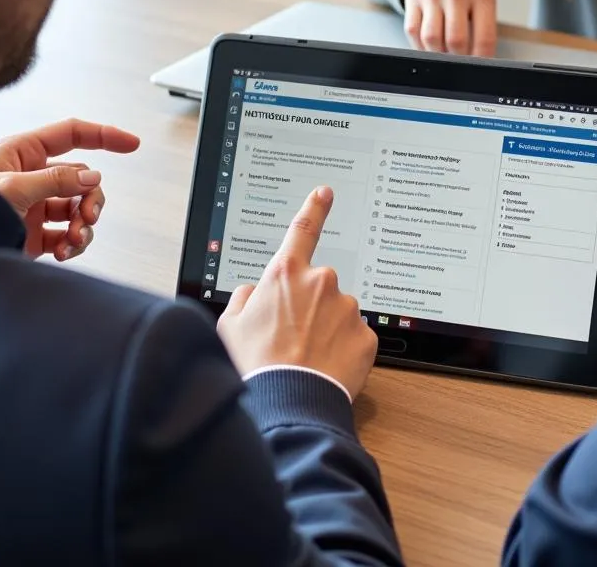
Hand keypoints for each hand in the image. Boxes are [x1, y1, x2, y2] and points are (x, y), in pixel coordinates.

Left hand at [0, 118, 139, 261]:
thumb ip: (54, 181)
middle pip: (83, 178)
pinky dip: (73, 243)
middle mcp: (32, 177)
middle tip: (88, 217)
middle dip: (90, 198)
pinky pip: (68, 234)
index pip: (72, 135)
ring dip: (83, 224)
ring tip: (75, 239)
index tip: (131, 143)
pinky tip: (66, 251)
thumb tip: (91, 178)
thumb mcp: (10, 189)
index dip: (104, 135)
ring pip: (79, 207)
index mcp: (23, 153)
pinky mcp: (35, 234)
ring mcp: (36, 205)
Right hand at [217, 186, 376, 399]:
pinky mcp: (366, 335)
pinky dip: (343, 350)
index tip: (324, 193)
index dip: (314, 208)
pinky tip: (326, 367)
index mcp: (285, 273)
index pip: (302, 230)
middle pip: (318, 286)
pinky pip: (355, 337)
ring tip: (306, 358)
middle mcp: (320, 282)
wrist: (288, 404)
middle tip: (292, 338)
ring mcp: (347, 308)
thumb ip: (243, 299)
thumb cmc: (255, 366)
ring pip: (338, 313)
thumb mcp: (230, 326)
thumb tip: (254, 292)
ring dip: (327, 329)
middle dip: (310, 306)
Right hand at [402, 0, 496, 56]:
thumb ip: (484, 26)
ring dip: (438, 53)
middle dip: (459, 58)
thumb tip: (479, 61)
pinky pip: (413, 32)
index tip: (479, 68)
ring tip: (445, 53)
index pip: (484, 38)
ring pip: (431, 39)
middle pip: (456, 41)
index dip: (482, 60)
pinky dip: (421, 45)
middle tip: (461, 61)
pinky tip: (430, 44)